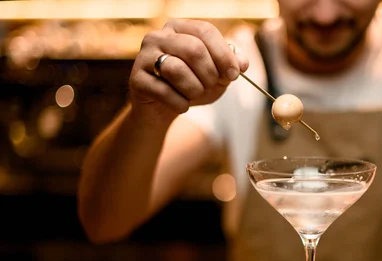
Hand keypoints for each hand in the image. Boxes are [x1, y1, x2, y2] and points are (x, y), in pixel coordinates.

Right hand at [129, 19, 248, 115]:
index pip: (205, 31)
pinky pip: (164, 92)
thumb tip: (243, 63)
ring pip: (177, 70)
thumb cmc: (192, 85)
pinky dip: (180, 103)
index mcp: (179, 28)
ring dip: (194, 89)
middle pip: (193, 49)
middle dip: (210, 74)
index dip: (223, 54)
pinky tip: (181, 105)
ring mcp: (144, 56)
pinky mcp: (136, 79)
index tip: (234, 75)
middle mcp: (158, 36)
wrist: (163, 108)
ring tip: (194, 95)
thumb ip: (231, 64)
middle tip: (212, 86)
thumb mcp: (216, 74)